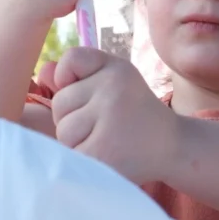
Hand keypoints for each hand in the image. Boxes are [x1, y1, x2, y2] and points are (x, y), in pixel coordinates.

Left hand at [49, 47, 179, 184]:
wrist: (173, 147)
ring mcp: (109, 121)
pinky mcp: (103, 152)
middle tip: (104, 125)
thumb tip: (44, 72)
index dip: (68, 78)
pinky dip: (82, 159)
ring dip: (77, 141)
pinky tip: (105, 156)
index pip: (71, 59)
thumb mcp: (111, 84)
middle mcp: (113, 89)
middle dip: (74, 117)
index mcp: (116, 69)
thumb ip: (77, 75)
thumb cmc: (135, 114)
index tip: (90, 94)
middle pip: (60, 102)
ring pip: (63, 130)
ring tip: (105, 141)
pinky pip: (70, 153)